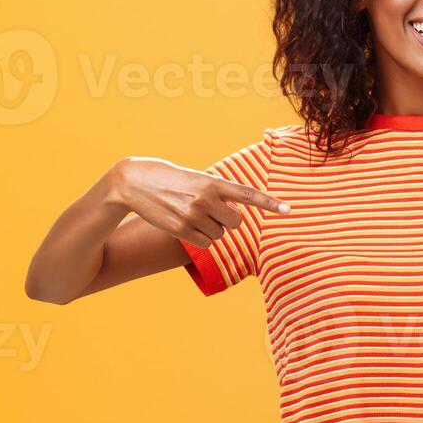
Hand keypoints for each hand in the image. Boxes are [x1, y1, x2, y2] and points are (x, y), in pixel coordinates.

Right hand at [106, 157, 289, 248]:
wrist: (134, 182)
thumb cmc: (168, 178)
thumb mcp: (195, 178)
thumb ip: (217, 193)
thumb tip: (234, 215)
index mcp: (213, 182)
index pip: (247, 194)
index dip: (269, 203)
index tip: (288, 210)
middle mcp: (206, 199)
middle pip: (236, 222)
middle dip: (228, 220)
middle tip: (211, 211)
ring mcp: (193, 215)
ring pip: (220, 234)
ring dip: (211, 228)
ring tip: (191, 214)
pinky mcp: (181, 230)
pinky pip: (205, 243)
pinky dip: (200, 238)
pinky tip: (185, 225)